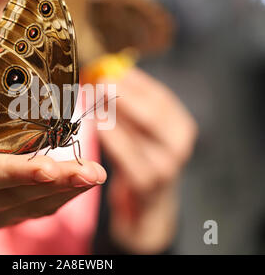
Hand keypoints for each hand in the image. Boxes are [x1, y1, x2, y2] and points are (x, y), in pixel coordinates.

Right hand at [0, 117, 105, 253]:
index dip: (16, 172)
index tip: (49, 166)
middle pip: (17, 194)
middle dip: (57, 182)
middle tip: (91, 171)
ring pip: (32, 205)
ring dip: (67, 190)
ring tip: (95, 174)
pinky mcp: (5, 217)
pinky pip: (37, 211)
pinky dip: (62, 197)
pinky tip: (82, 182)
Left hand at [98, 68, 196, 253]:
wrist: (147, 207)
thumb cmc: (141, 160)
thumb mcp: (142, 132)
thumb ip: (130, 107)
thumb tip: (107, 73)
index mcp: (180, 126)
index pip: (160, 97)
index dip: (135, 81)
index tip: (112, 67)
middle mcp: (179, 144)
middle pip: (153, 113)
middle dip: (124, 94)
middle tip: (100, 80)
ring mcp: (165, 166)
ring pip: (138, 133)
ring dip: (113, 113)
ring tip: (93, 98)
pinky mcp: (146, 184)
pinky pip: (126, 155)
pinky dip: (111, 138)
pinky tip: (96, 125)